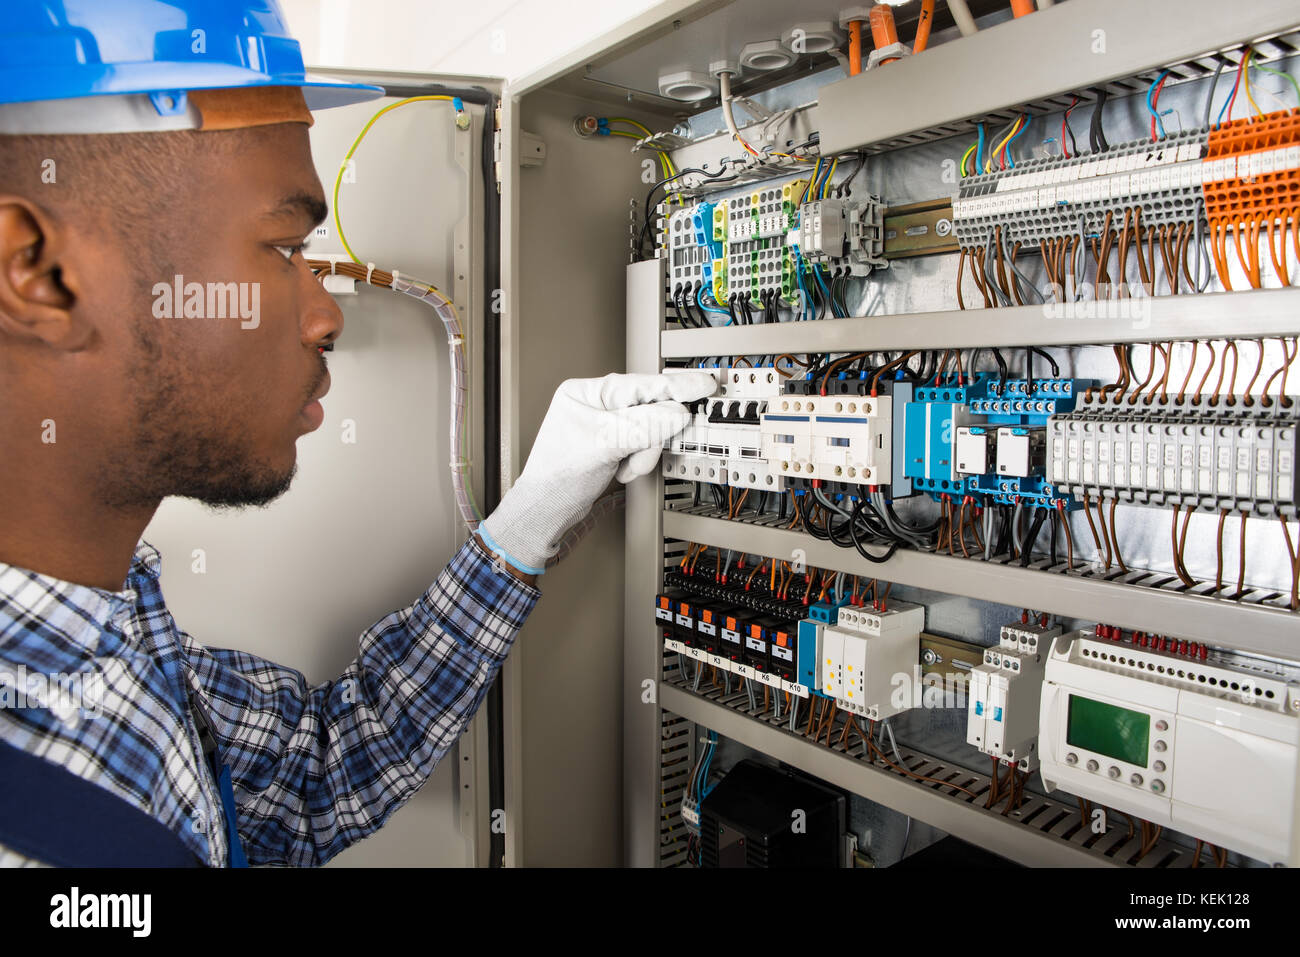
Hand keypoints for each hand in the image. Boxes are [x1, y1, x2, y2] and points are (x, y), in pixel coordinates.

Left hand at [478, 371, 715, 573]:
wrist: (548, 511)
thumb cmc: (557, 476)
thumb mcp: (603, 444)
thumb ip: (643, 425)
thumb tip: (676, 411)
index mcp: (587, 391)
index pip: (640, 384)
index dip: (675, 387)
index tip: (704, 386)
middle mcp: (598, 403)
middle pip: (650, 408)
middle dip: (650, 437)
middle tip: (639, 453)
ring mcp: (607, 424)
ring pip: (651, 430)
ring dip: (643, 454)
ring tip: (623, 467)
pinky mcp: (615, 443)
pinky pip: (644, 446)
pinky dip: (638, 462)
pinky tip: (620, 470)